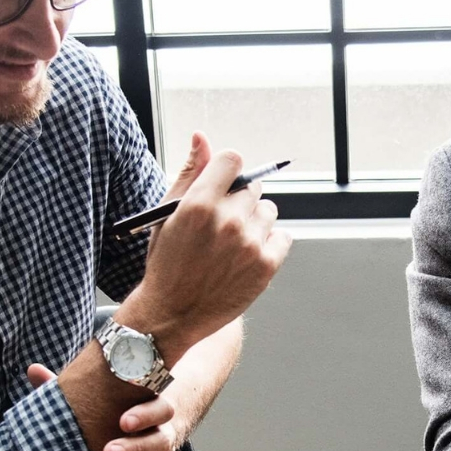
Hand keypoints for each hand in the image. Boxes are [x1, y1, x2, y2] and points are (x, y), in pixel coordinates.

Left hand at [29, 364, 176, 450]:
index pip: (160, 408)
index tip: (122, 421)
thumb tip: (33, 370)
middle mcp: (161, 434)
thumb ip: (68, 387)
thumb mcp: (99, 398)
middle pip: (161, 440)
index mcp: (150, 410)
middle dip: (136, 447)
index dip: (145, 414)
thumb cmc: (115, 410)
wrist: (146, 426)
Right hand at [122, 134, 289, 357]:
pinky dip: (270, 243)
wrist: (171, 314)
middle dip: (239, 200)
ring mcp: (249, 243)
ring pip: (268, 211)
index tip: (222, 185)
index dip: (227, 171)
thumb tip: (202, 136)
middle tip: (222, 224)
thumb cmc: (166, 261)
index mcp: (199, 202)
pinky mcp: (266, 265)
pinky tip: (247, 255)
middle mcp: (227, 220)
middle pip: (252, 187)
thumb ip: (188, 173)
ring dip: (255, 221)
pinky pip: (283, 236)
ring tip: (233, 243)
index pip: (233, 160)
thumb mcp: (167, 215)